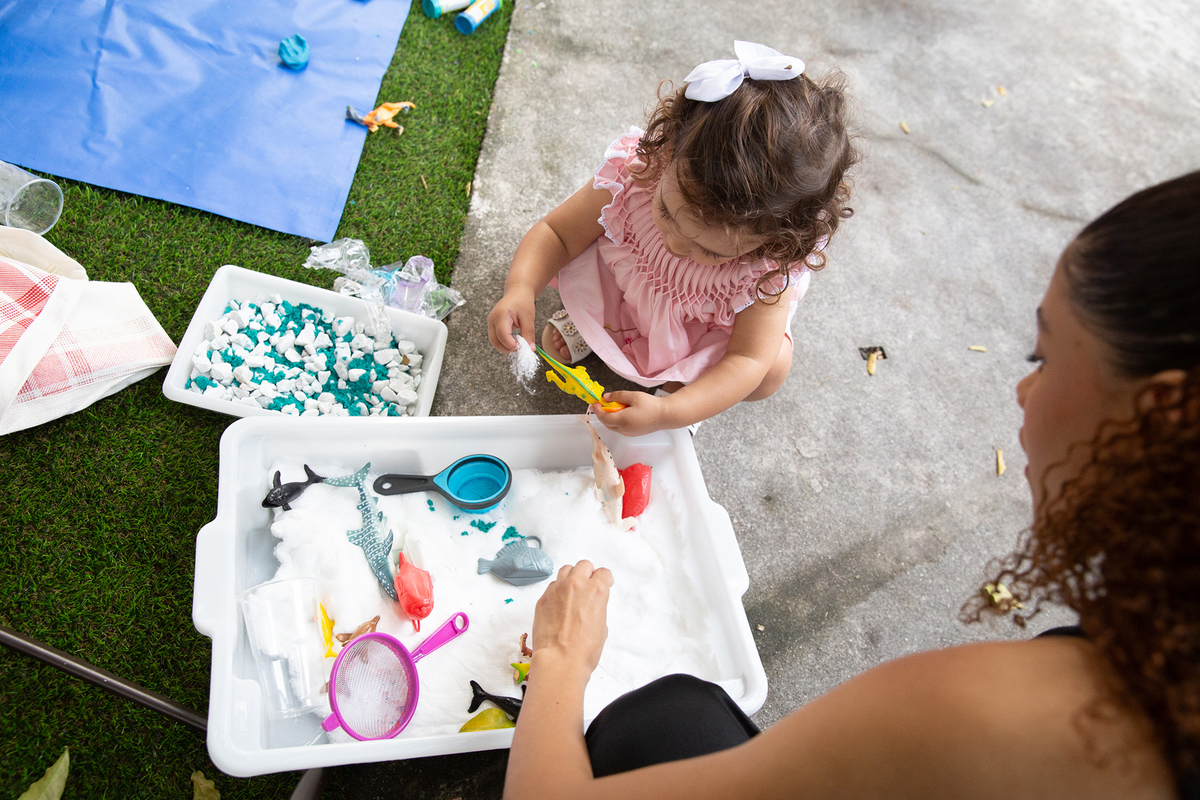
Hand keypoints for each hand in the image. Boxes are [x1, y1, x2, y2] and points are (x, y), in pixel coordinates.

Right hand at [487, 290, 535, 353]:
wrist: (517, 292)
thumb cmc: (523, 302)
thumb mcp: (528, 318)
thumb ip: (529, 334)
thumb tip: (530, 349)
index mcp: (501, 315)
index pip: (503, 335)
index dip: (511, 345)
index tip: (522, 349)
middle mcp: (492, 319)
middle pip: (495, 341)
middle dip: (507, 349)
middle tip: (520, 351)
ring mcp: (491, 322)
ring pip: (494, 341)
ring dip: (505, 347)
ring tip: (518, 346)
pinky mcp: (492, 325)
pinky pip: (496, 338)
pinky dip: (503, 343)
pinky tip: (514, 342)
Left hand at [531, 560, 613, 677]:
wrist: (559, 660)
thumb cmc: (583, 650)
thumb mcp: (602, 627)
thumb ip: (598, 608)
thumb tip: (591, 607)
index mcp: (596, 590)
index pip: (604, 573)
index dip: (606, 579)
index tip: (605, 583)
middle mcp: (576, 584)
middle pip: (584, 565)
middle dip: (588, 573)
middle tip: (588, 585)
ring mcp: (557, 589)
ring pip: (566, 570)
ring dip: (571, 577)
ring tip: (572, 590)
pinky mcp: (543, 598)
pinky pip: (552, 586)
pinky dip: (557, 590)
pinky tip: (559, 604)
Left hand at [591, 391, 670, 435]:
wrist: (665, 415)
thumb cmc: (651, 405)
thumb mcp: (633, 396)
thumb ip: (617, 396)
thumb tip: (605, 397)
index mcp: (622, 420)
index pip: (604, 417)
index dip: (597, 411)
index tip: (595, 403)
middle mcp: (624, 429)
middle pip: (606, 424)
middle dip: (602, 415)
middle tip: (601, 405)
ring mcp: (629, 433)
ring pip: (613, 427)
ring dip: (609, 418)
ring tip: (612, 408)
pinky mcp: (633, 434)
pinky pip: (620, 429)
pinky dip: (616, 422)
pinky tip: (622, 413)